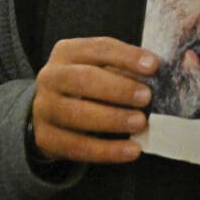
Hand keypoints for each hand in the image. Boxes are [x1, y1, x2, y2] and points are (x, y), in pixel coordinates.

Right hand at [31, 37, 158, 163]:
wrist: (50, 114)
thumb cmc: (87, 86)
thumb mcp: (100, 68)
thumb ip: (124, 69)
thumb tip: (156, 74)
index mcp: (67, 52)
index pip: (99, 48)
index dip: (127, 56)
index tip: (153, 66)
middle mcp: (51, 76)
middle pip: (83, 79)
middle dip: (118, 89)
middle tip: (146, 97)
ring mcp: (43, 107)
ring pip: (77, 114)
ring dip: (113, 119)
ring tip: (140, 123)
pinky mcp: (45, 137)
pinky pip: (77, 146)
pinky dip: (107, 150)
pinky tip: (132, 150)